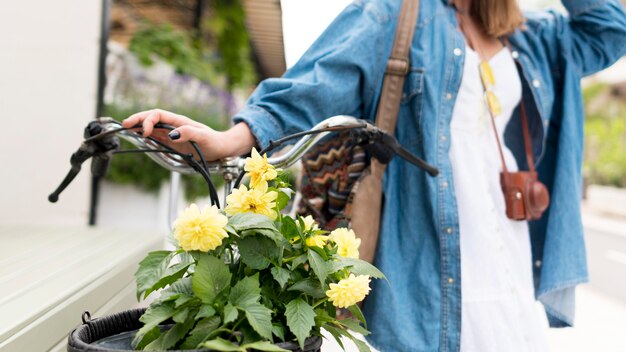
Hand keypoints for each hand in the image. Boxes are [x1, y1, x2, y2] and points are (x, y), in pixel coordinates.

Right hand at [121, 109, 255, 160]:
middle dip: (137, 119)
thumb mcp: (204, 138)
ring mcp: (171, 134)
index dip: (148, 120)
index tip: (144, 132)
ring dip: (138, 127)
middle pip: (151, 118)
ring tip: (126, 129)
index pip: (158, 115)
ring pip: (151, 127)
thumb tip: (171, 134)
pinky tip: (138, 138)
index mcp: (179, 121)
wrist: (222, 149)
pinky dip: (145, 137)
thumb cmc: (214, 143)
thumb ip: (189, 133)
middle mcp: (173, 126)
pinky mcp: (172, 143)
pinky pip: (155, 138)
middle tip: (124, 125)